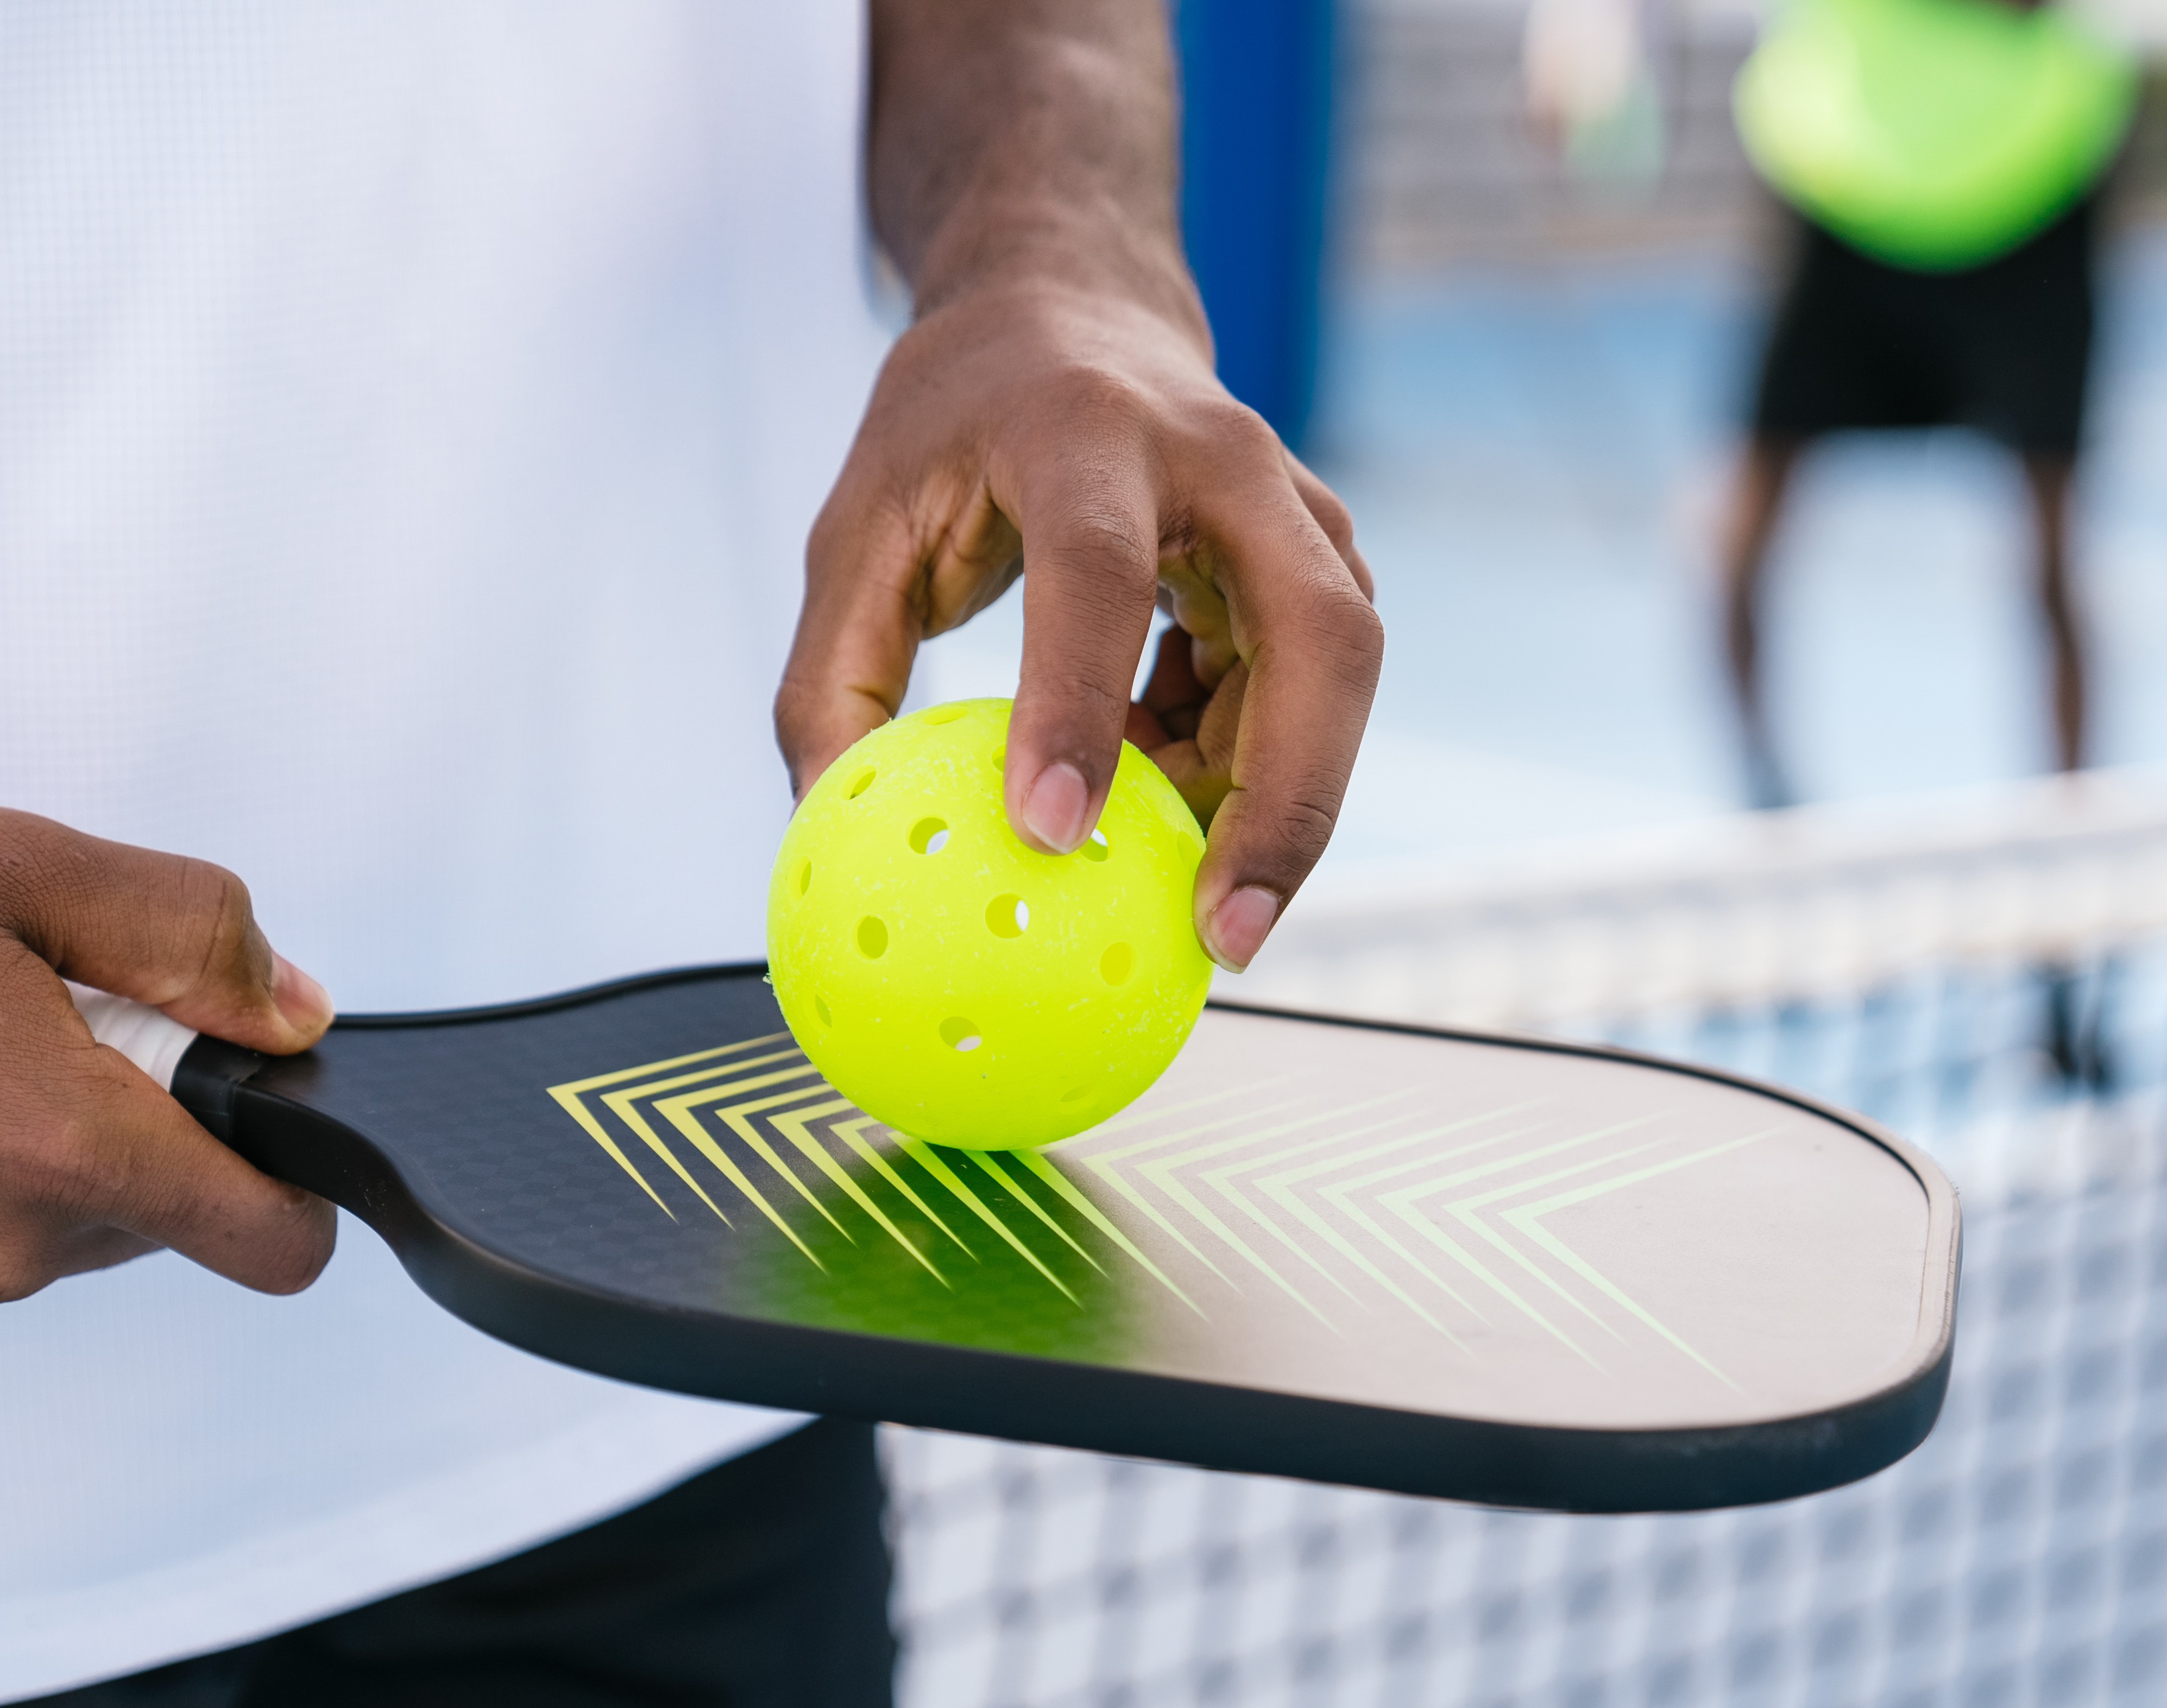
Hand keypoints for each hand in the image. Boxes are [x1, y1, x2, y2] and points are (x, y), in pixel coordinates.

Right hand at [0, 802, 336, 1335]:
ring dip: (33, 1151)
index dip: (290, 1190)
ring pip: (52, 1231)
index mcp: (68, 1152)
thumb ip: (192, 940)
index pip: (271, 1246)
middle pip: (158, 1220)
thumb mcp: (25, 870)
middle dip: (136, 1129)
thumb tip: (293, 1011)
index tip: (266, 1133)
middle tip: (44, 1024)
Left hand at [774, 280, 1379, 970]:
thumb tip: (828, 831)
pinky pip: (1307, 692)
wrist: (1072, 308)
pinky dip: (1243, 768)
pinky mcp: (1316, 559)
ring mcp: (1292, 507)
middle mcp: (1221, 459)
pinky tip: (1163, 793)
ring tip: (1181, 885)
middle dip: (1289, 802)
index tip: (1046, 832)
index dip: (1077, 706)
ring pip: (1338, 678)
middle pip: (1320, 637)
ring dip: (1269, 799)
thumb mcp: (858, 528)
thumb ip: (833, 677)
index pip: (1096, 575)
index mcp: (1084, 431)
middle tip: (1226, 940)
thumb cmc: (956, 424)